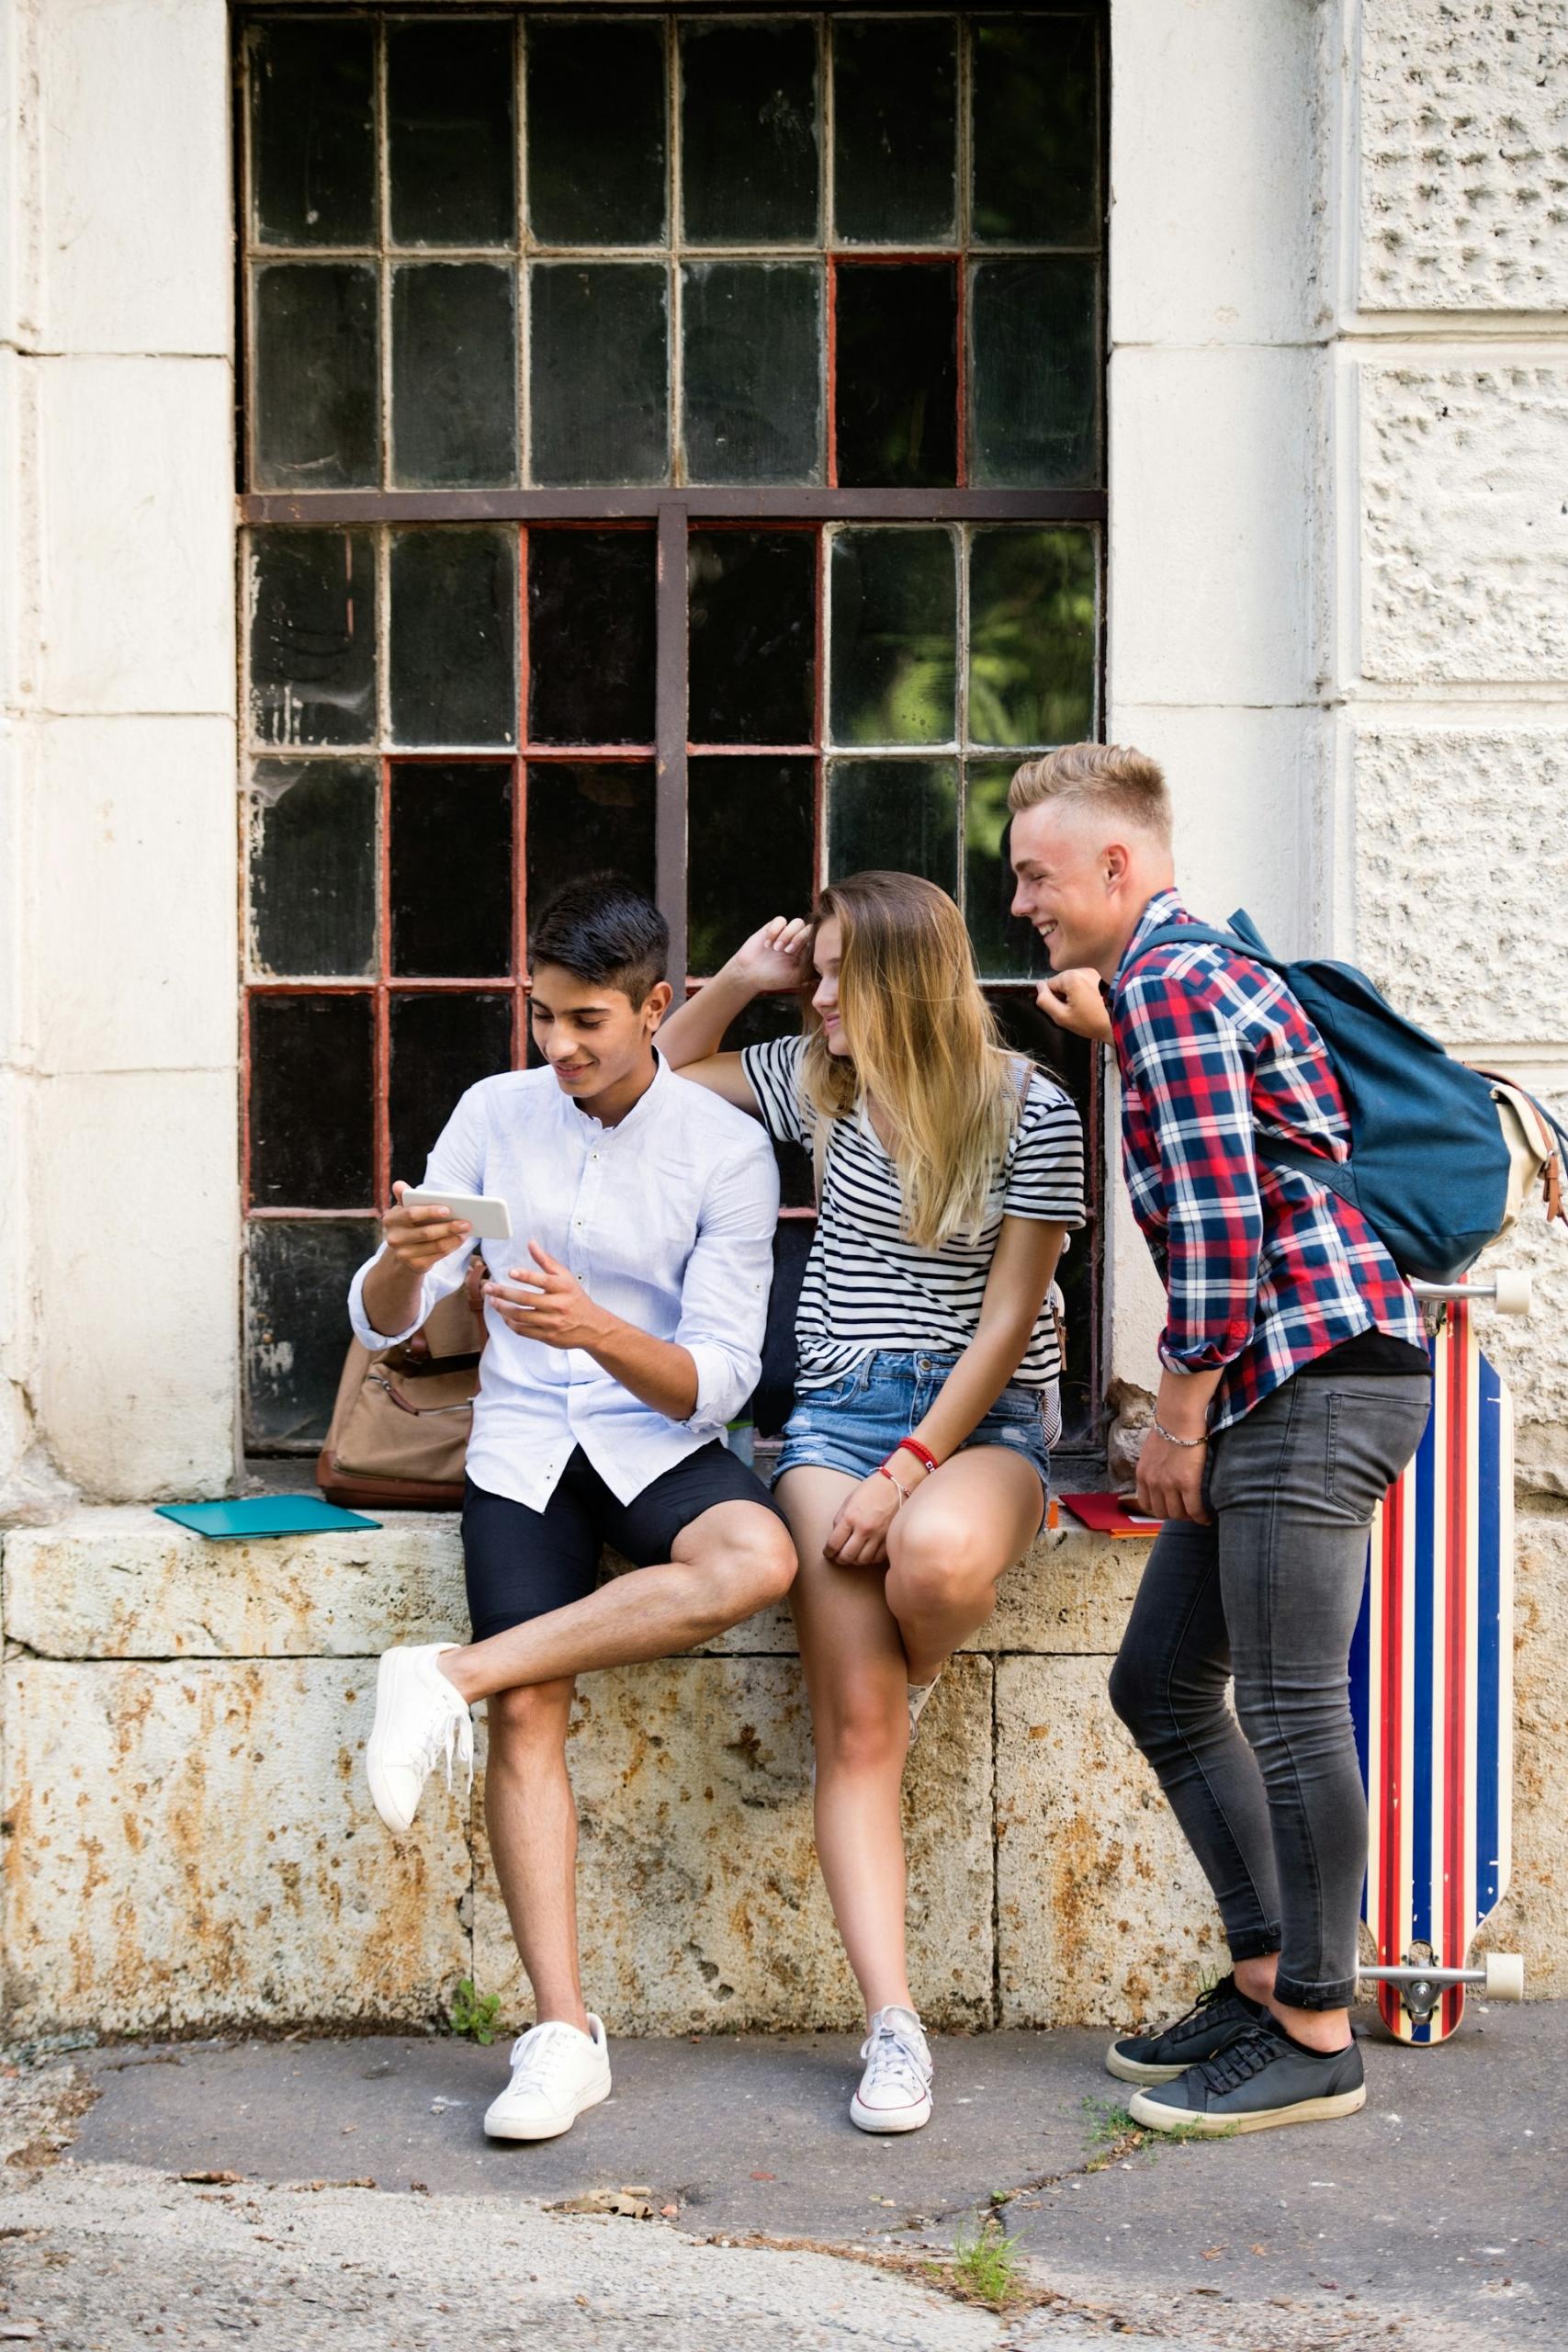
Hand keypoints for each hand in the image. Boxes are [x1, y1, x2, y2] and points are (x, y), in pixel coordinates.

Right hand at [383, 1179, 471, 1272]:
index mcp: (390, 1220)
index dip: (430, 1212)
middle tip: (466, 1223)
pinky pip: (438, 1256)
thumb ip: (405, 1197)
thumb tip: (399, 1185)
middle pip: (426, 1232)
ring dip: (453, 1238)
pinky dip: (451, 1247)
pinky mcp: (415, 1266)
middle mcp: (394, 1239)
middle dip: (448, 1227)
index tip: (448, 1209)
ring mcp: (403, 1254)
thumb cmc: (409, 1225)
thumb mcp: (404, 1210)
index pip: (411, 1214)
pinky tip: (460, 1240)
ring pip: (435, 1245)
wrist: (402, 1253)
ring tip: (466, 1231)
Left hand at [483, 1242, 611, 1350]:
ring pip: (521, 1316)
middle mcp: (558, 1305)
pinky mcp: (547, 1337)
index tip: (511, 1272)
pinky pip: (523, 1330)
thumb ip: (546, 1261)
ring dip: (503, 1308)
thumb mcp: (565, 1277)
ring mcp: (552, 1323)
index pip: (543, 1281)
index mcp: (563, 1288)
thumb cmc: (575, 1298)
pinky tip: (504, 1316)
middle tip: (488, 1287)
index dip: (526, 1276)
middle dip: (503, 1292)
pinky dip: (510, 1323)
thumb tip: (531, 1243)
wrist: (592, 1327)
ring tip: (492, 1301)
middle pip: (526, 1299)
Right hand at [725, 916, 810, 995]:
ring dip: (787, 934)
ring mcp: (786, 933)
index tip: (797, 956)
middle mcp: (798, 940)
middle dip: (799, 938)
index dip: (810, 945)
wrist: (749, 974)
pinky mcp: (773, 927)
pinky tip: (767, 944)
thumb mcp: (794, 978)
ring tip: (777, 948)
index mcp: (806, 952)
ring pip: (797, 922)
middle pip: (809, 929)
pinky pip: (780, 920)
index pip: (817, 940)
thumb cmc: (773, 978)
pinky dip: (775, 931)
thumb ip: (809, 971)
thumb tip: (824, 966)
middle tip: (787, 951)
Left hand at [823, 1471, 901, 1567]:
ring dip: (855, 1560)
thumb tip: (835, 1538)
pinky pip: (877, 1558)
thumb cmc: (871, 1489)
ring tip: (853, 1556)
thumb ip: (841, 1520)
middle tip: (838, 1557)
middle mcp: (864, 1528)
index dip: (828, 1552)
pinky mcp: (890, 1538)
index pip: (834, 1544)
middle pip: (847, 1556)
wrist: (897, 1483)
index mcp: (850, 1517)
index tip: (828, 1553)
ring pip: (862, 1560)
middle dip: (839, 1559)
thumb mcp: (849, 1500)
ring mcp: (879, 1535)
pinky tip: (867, 1553)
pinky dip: (870, 1559)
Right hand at [1036, 968, 1112, 1042]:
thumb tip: (1038, 986)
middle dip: (1065, 996)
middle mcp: (1082, 969)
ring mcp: (1093, 972)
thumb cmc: (1090, 1022)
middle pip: (1061, 982)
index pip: (1049, 985)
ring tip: (1086, 1008)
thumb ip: (1045, 1001)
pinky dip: (1084, 992)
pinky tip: (1093, 1003)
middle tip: (1076, 1012)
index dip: (1054, 1000)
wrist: (1118, 1023)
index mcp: (1071, 977)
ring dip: (1074, 994)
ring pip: (1072, 982)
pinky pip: (1083, 982)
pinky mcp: (1100, 976)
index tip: (1067, 1011)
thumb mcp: (1061, 1017)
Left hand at [1134, 1428, 1209, 1523]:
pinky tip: (1207, 1517)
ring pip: (1178, 1514)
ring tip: (1198, 1514)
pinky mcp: (1187, 1483)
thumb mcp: (1152, 1450)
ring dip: (1188, 1517)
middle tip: (1188, 1512)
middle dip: (1175, 1515)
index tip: (1171, 1508)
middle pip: (1162, 1513)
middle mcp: (1152, 1483)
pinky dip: (1201, 1517)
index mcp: (1143, 1475)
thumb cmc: (1170, 1427)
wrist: (1178, 1417)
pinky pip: (1194, 1509)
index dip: (1160, 1509)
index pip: (1147, 1504)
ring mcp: (1169, 1485)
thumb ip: (1154, 1466)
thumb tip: (1163, 1472)